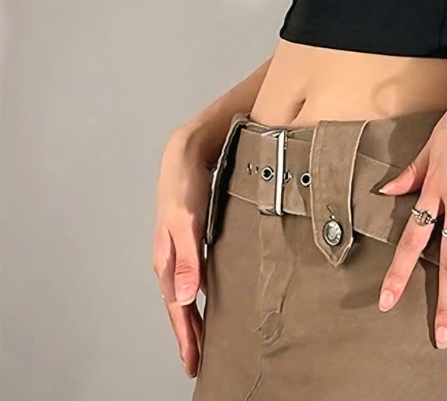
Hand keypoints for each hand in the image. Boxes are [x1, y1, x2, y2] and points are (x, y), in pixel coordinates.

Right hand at [152, 129, 212, 377]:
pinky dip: (199, 295)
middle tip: (198, 363)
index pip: (176, 308)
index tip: (193, 362)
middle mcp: (171, 260)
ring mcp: (180, 250)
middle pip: (178, 306)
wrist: (186, 154)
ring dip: (193, 317)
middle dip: (188, 336)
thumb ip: (188, 259)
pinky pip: (193, 277)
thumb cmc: (185, 186)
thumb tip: (185, 298)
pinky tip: (207, 300)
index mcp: (167, 261)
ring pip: (185, 293)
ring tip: (204, 341)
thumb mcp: (187, 222)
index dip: (185, 336)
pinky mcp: (191, 240)